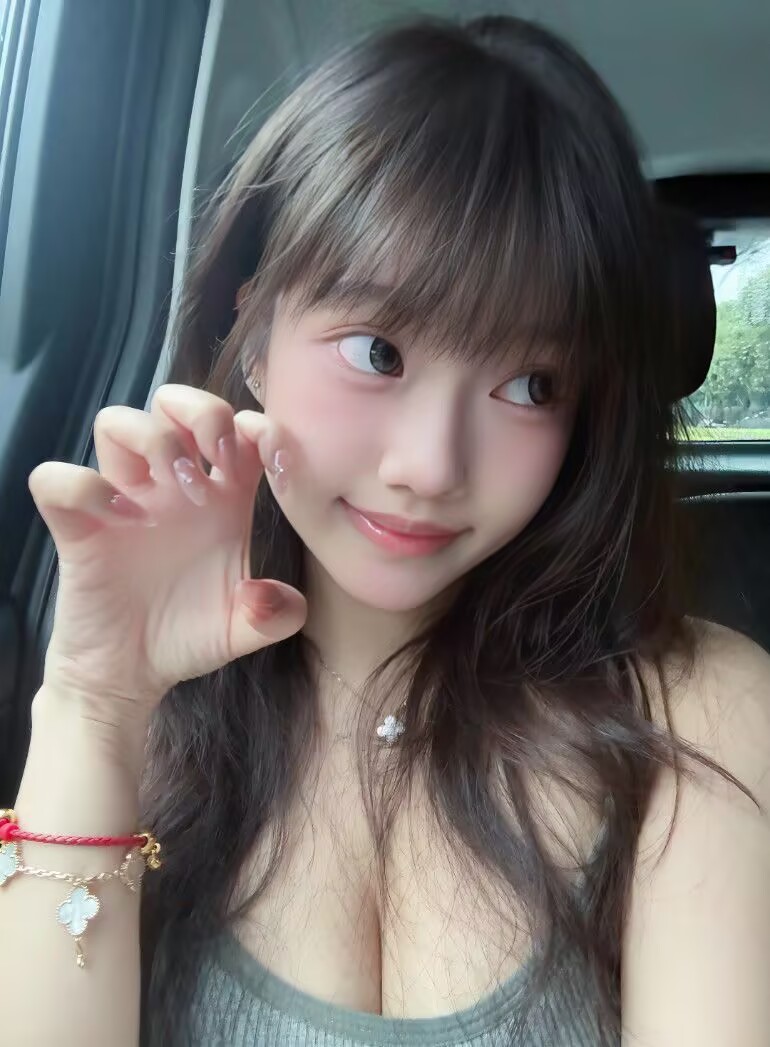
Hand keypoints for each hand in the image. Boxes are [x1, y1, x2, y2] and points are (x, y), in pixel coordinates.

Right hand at [28, 384, 305, 731]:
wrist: (131, 674)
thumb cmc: (188, 635)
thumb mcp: (244, 629)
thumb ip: (275, 615)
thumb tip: (276, 596)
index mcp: (221, 497)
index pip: (239, 428)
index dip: (261, 427)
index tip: (274, 457)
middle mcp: (171, 486)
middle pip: (175, 403)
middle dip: (201, 412)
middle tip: (217, 459)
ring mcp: (121, 499)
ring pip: (117, 422)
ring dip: (151, 441)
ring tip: (176, 493)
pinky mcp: (77, 527)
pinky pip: (57, 481)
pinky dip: (84, 487)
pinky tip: (120, 522)